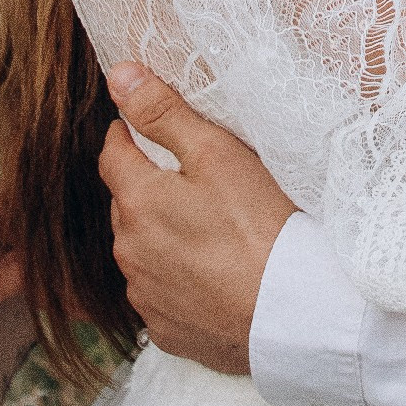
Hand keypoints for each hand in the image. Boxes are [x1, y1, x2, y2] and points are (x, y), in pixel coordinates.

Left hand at [97, 64, 296, 373]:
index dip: (128, 135)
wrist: (293, 315)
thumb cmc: (261, 227)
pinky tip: (212, 275)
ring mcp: (145, 295)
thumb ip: (163, 113)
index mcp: (137, 201)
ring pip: (141, 250)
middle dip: (148, 187)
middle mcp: (129, 251)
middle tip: (195, 180)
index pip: (112, 154)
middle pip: (126, 203)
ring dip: (161, 235)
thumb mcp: (217, 154)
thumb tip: (118, 75)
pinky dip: (177, 280)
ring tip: (209, 230)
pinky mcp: (166, 330)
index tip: (147, 129)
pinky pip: (160, 294)